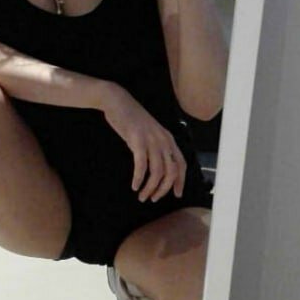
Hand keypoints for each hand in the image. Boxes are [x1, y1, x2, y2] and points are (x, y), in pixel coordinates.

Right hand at [100, 84, 186, 202]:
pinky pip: (141, 165)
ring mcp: (151, 140)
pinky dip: (138, 178)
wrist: (117, 102)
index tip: (175, 194)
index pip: (181, 164)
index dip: (180, 181)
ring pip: (157, 171)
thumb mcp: (149, 133)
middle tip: (152, 198)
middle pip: (170, 172)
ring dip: (150, 187)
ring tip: (141, 195)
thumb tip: (158, 167)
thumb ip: (156, 147)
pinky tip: (134, 185)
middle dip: (163, 189)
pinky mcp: (137, 140)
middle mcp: (163, 140)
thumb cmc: (131, 119)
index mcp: (169, 139)